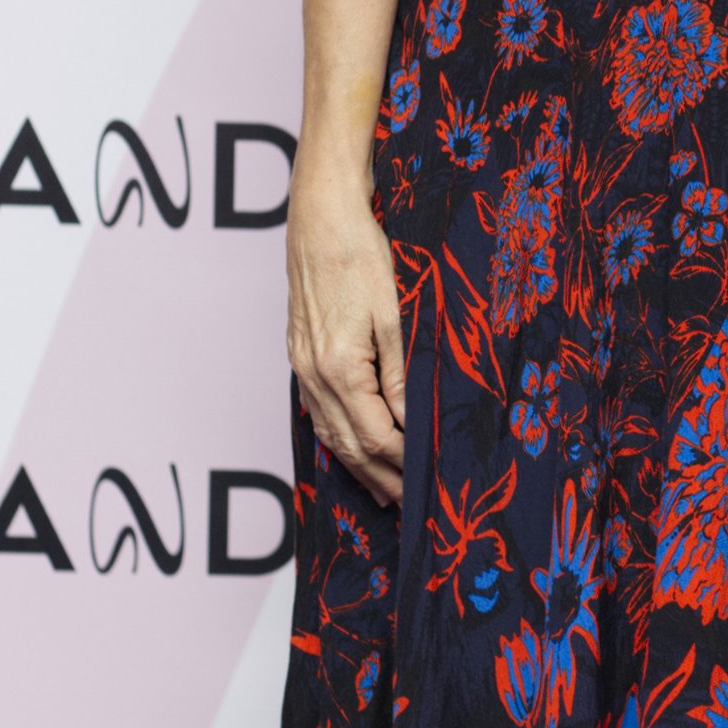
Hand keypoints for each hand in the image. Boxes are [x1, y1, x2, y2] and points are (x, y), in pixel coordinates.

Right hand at [288, 164, 406, 506]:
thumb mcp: (395, 317)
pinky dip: (338, 438)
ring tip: (383, 492)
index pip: (377, 438)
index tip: (428, 488)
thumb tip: (413, 425)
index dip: (403, 467)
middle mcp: (314, 375)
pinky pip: (318, 412)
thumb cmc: (361, 257)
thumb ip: (403, 376)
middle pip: (349, 445)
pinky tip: (351, 446)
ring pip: (329, 433)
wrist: (321, 219)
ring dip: (357, 466)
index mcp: (340, 370)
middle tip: (409, 508)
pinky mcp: (300, 354)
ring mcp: (302, 366)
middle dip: (381, 479)